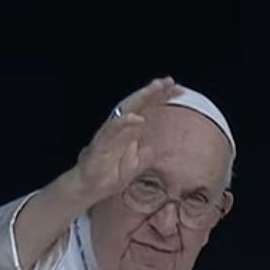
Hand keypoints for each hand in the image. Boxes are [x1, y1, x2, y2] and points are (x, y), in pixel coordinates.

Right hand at [59, 77, 179, 206]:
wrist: (90, 188)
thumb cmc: (110, 174)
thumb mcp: (135, 166)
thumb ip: (146, 156)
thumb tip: (157, 148)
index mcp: (130, 130)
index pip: (148, 109)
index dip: (162, 98)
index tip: (180, 90)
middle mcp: (120, 127)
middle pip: (139, 104)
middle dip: (154, 91)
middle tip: (169, 81)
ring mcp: (110, 132)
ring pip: (126, 109)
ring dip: (141, 97)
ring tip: (156, 88)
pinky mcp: (100, 142)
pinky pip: (112, 129)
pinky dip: (124, 122)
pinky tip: (137, 117)